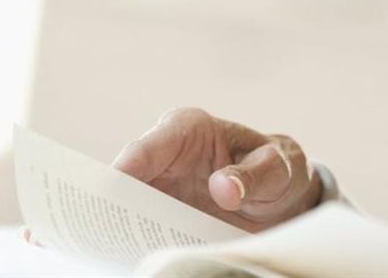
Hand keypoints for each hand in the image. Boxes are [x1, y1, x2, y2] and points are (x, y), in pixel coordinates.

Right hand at [111, 107, 321, 231]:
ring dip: (121, 229)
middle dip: (112, 204)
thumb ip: (254, 174)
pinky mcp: (162, 215)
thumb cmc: (277, 170)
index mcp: (187, 130)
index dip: (125, 169)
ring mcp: (160, 188)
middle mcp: (165, 156)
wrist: (282, 197)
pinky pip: (141, 229)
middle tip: (105, 231)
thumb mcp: (277, 169)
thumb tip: (223, 187)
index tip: (113, 191)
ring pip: (127, 208)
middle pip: (125, 181)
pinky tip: (136, 258)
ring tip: (118, 250)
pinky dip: (137, 243)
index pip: (147, 147)